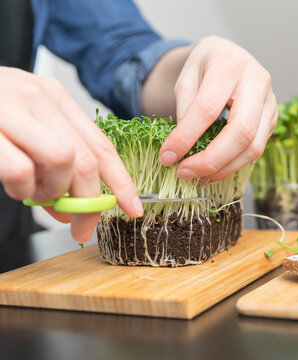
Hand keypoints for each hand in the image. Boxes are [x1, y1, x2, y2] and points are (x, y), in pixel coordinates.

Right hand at [0, 67, 142, 242]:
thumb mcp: (28, 128)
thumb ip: (57, 159)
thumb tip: (81, 205)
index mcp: (54, 99)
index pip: (103, 145)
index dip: (122, 182)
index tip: (133, 208)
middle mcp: (38, 98)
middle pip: (86, 160)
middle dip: (89, 202)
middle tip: (79, 225)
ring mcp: (10, 108)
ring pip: (62, 162)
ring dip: (52, 193)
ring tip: (34, 195)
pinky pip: (20, 170)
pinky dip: (22, 189)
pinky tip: (15, 187)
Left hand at [157, 36, 277, 181]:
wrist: (229, 56)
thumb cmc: (205, 66)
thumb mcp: (185, 78)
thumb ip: (184, 110)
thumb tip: (181, 149)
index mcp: (230, 64)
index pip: (208, 108)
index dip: (186, 137)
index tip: (167, 156)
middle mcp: (257, 81)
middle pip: (240, 133)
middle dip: (210, 160)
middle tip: (184, 173)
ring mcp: (271, 101)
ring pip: (253, 147)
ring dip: (223, 168)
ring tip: (198, 176)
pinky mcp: (273, 118)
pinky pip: (256, 149)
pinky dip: (233, 164)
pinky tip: (213, 169)